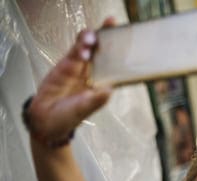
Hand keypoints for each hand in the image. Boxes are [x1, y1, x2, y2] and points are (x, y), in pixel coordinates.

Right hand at [27, 18, 114, 142]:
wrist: (47, 120)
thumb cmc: (70, 116)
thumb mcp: (84, 110)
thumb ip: (95, 100)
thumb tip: (108, 91)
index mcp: (106, 82)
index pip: (117, 62)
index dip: (123, 50)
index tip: (128, 39)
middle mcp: (96, 72)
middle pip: (103, 48)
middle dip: (108, 34)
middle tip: (112, 24)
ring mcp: (81, 66)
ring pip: (88, 46)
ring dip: (90, 40)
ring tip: (91, 40)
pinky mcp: (67, 64)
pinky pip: (74, 51)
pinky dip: (78, 48)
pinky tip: (82, 51)